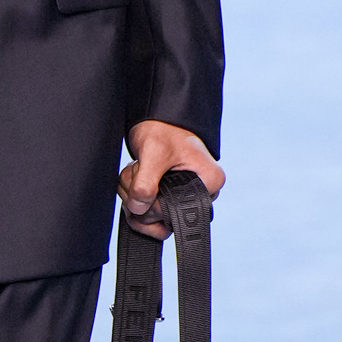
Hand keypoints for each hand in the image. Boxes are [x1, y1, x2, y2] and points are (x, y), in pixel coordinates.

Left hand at [118, 119, 224, 238]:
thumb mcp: (154, 151)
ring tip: (136, 169)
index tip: (143, 176)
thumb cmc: (164, 130)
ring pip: (149, 218)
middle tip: (137, 168)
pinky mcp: (168, 201)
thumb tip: (138, 208)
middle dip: (138, 196)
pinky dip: (132, 198)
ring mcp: (183, 200)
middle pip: (162, 219)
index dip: (152, 203)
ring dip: (132, 196)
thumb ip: (145, 181)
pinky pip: (145, 214)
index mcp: (209, 183)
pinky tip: (133, 179)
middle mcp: (201, 195)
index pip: (177, 212)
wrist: (157, 122)